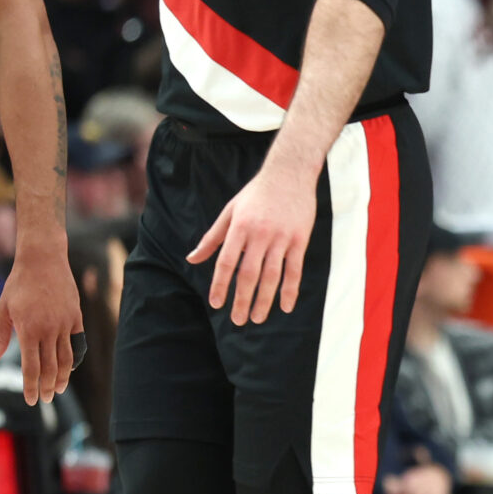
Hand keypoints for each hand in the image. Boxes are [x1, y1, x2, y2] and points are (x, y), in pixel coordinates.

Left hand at [0, 244, 84, 402]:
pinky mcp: (76, 317)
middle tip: (46, 399)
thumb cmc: (19, 283)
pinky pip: (76, 343)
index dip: (30, 387)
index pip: (31, 367)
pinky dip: (73, 358)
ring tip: (58, 389)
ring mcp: (65, 324)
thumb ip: (0, 338)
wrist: (43, 259)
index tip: (31, 400)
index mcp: (28, 330)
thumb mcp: (3, 309)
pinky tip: (69, 367)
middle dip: (47, 387)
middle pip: (50, 367)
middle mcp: (49, 330)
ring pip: (66, 359)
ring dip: (62, 377)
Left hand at [189, 158, 318, 326]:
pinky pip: (295, 270)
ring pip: (272, 276)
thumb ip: (212, 238)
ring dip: (264, 300)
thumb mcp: (230, 211)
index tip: (217, 304)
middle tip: (238, 320)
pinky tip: (285, 307)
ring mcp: (282, 237)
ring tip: (258, 318)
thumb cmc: (256, 193)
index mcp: (240, 227)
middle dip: (242, 299)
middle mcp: (260, 234)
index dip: (221, 285)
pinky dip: (290, 290)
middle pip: (249, 273)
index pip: (227, 262)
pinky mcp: (300, 239)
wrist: (289, 173)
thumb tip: (192, 259)